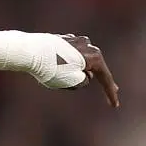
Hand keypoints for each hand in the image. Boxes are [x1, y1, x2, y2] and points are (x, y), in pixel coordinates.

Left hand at [0, 30, 118, 104]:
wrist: (31, 52)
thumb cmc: (52, 69)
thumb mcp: (71, 83)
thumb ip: (83, 81)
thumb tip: (84, 75)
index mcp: (95, 57)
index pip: (105, 78)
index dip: (110, 93)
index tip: (115, 105)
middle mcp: (89, 45)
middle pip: (94, 67)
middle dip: (99, 78)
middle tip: (114, 90)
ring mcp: (77, 40)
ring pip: (79, 61)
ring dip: (74, 70)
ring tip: (55, 74)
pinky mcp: (64, 40)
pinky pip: (68, 56)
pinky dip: (65, 62)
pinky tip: (52, 64)